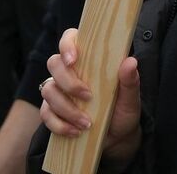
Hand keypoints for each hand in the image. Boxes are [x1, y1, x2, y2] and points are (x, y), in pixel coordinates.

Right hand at [40, 29, 141, 166]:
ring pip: (48, 90)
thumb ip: (130, 81)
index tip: (73, 60)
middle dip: (68, 82)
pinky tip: (75, 132)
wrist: (117, 137)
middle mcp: (70, 71)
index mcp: (89, 59)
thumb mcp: (130, 97)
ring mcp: (59, 90)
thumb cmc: (123, 110)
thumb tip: (130, 62)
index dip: (67, 45)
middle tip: (88, 97)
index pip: (70, 38)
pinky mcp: (53, 111)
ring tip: (86, 123)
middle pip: (54, 63)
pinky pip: (46, 114)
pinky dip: (59, 124)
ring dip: (66, 108)